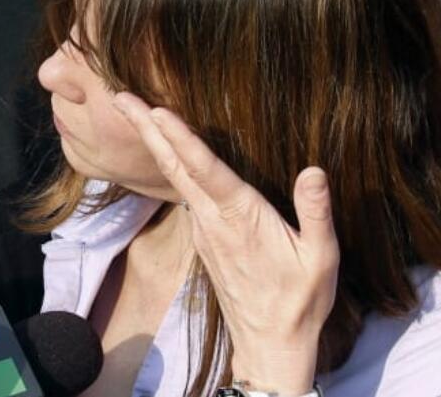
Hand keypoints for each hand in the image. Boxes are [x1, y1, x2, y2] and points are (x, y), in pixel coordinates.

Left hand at [113, 92, 338, 395]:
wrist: (270, 344)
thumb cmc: (300, 301)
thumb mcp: (321, 259)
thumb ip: (316, 213)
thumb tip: (314, 170)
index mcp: (240, 217)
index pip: (205, 169)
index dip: (180, 138)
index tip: (156, 110)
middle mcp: (213, 218)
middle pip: (174, 164)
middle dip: (146, 128)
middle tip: (120, 96)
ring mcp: (204, 228)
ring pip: (174, 176)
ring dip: (154, 142)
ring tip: (135, 111)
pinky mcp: (204, 237)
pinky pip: (183, 191)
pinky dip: (171, 163)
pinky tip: (166, 149)